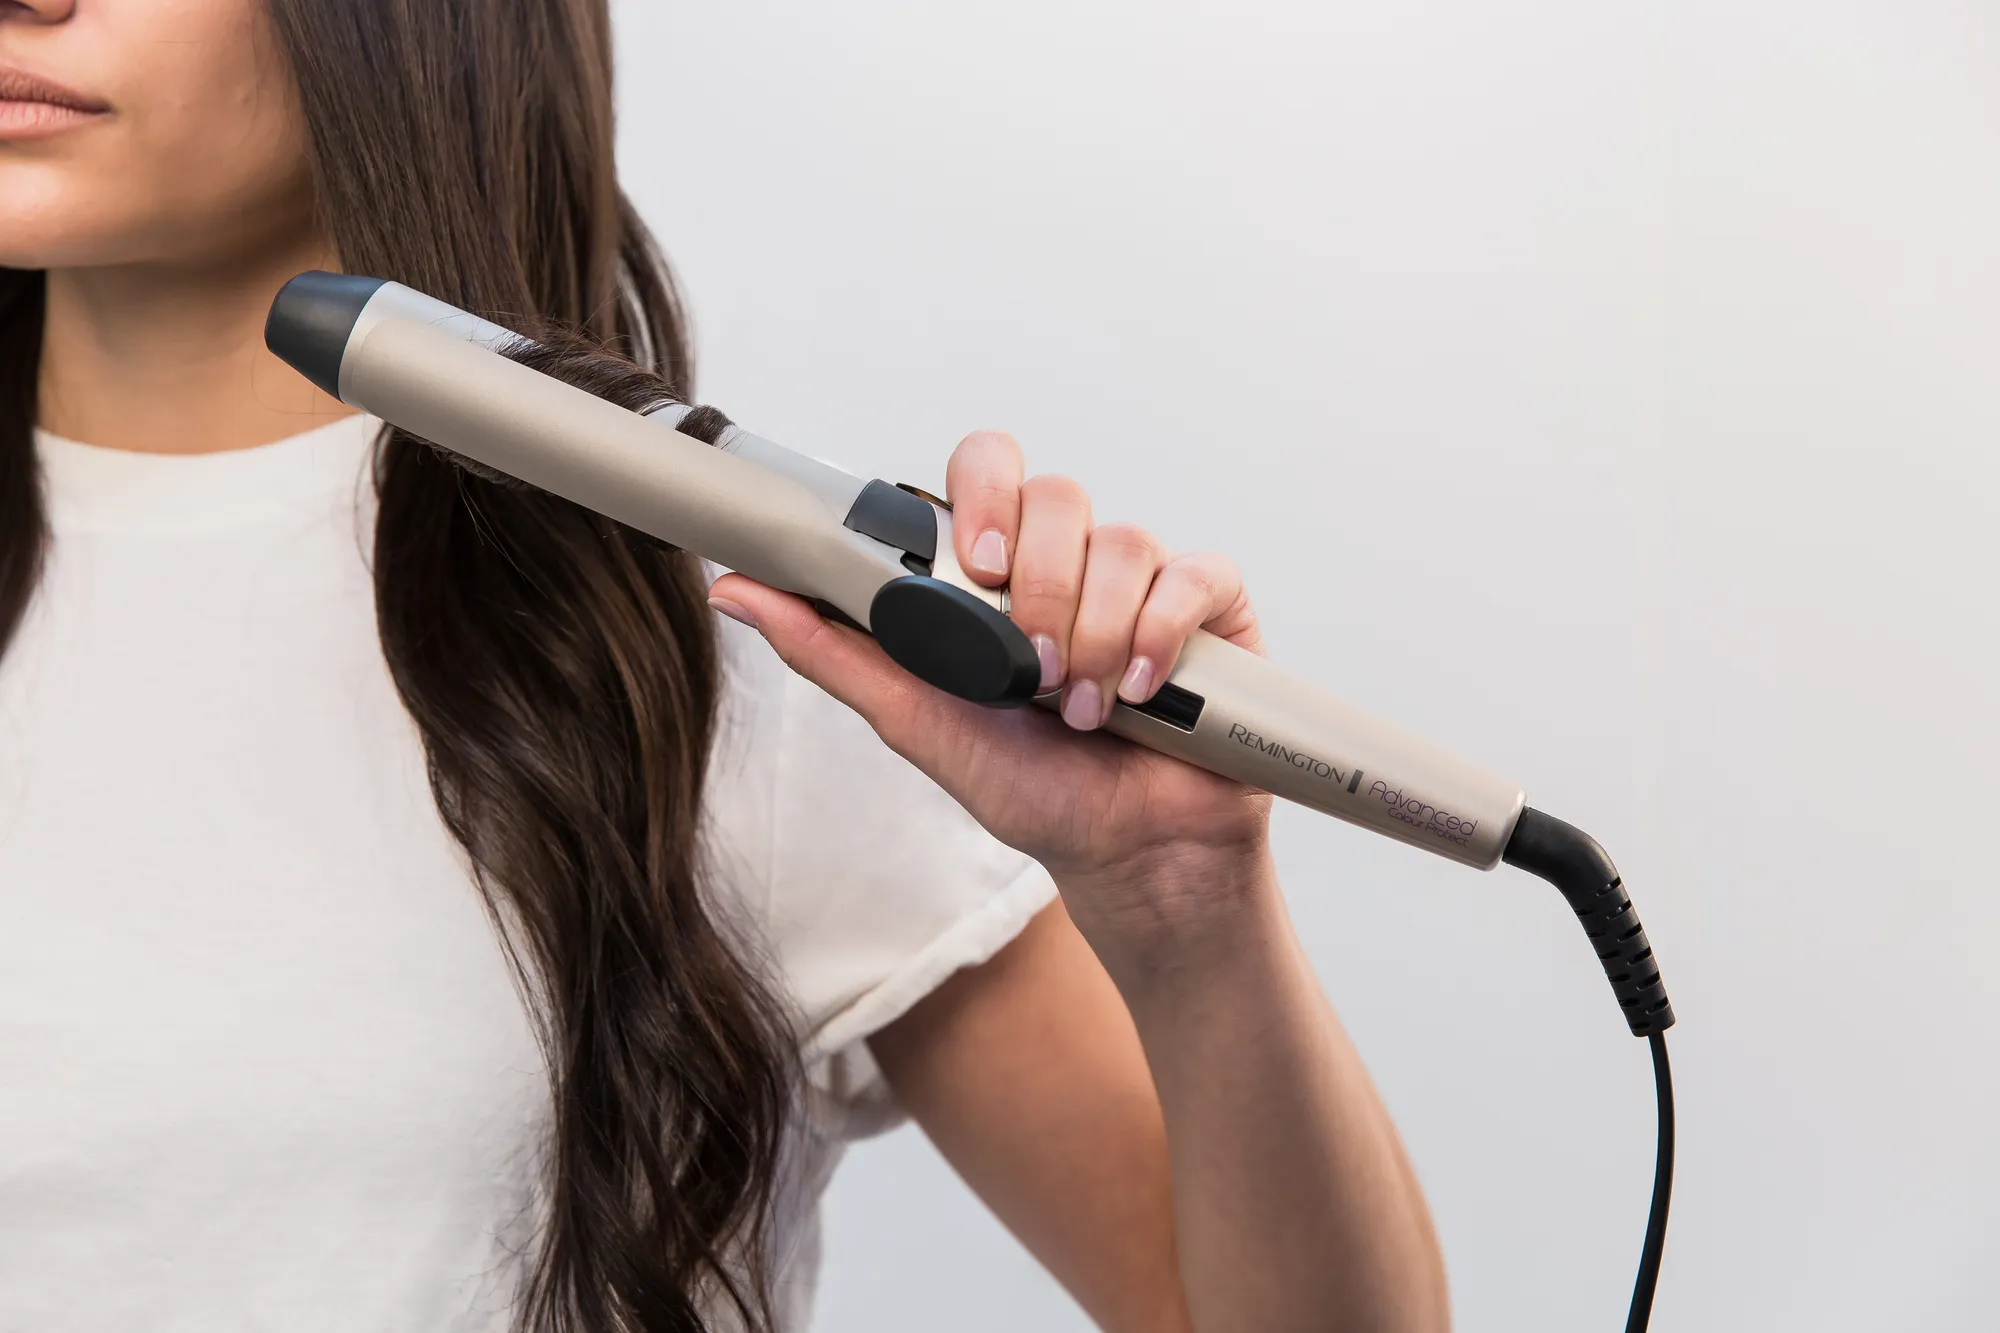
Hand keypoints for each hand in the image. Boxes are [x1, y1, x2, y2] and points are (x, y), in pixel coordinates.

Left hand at [707, 431, 1274, 959]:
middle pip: (1058, 495)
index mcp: (1002, 571)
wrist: (1128, 856)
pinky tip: (1141, 694)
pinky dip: (1160, 636)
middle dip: (1041, 587)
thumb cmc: (1030, 788)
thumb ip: (832, 653)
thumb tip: (733, 589)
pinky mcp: (1213, 605)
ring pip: (1123, 542)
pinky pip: (1194, 575)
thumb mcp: (918, 722)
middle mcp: (1072, 559)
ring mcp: (1146, 578)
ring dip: (1094, 637)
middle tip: (1031, 666)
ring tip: (1082, 709)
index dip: (984, 497)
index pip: (988, 469)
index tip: (979, 569)